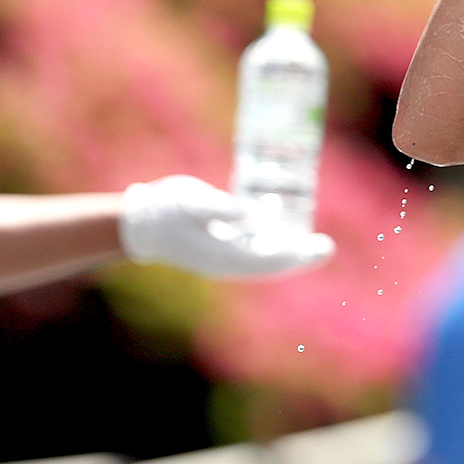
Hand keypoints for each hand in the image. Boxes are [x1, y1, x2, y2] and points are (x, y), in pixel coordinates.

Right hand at [120, 175, 334, 277]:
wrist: (138, 222)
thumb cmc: (164, 209)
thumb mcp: (195, 203)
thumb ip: (227, 209)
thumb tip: (257, 214)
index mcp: (223, 256)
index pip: (270, 259)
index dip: (297, 254)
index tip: (321, 248)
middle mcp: (227, 260)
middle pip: (271, 261)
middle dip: (299, 254)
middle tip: (326, 247)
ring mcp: (221, 254)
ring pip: (263, 253)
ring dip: (286, 244)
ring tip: (311, 238)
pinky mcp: (218, 245)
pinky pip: (250, 244)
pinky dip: (267, 233)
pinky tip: (277, 212)